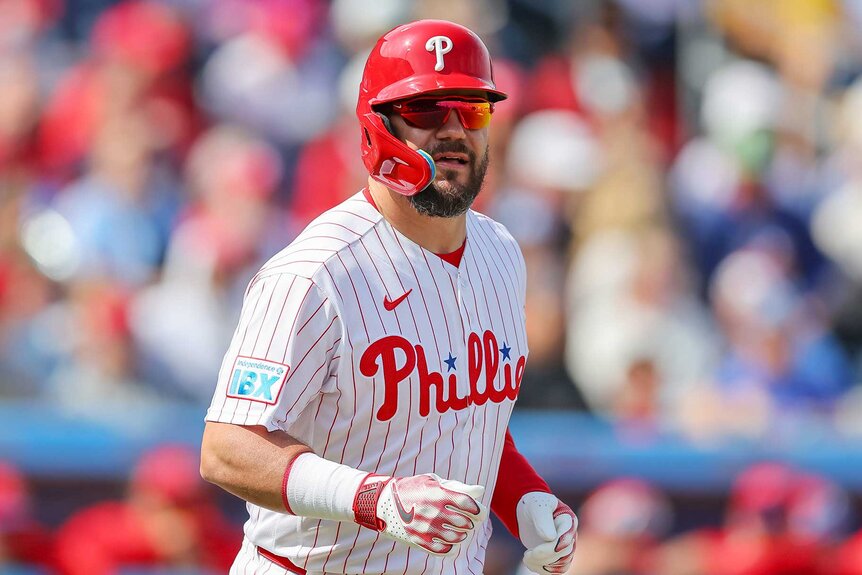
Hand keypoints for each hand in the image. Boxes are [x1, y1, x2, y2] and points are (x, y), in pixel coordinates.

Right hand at [353, 472, 487, 555]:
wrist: (384, 502)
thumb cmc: (413, 488)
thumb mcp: (433, 481)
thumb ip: (458, 487)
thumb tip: (480, 491)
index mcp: (438, 494)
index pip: (468, 505)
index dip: (479, 510)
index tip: (479, 511)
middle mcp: (433, 512)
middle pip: (465, 522)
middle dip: (471, 521)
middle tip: (468, 519)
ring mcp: (426, 528)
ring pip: (457, 538)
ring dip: (462, 534)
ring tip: (459, 530)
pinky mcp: (419, 541)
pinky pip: (444, 550)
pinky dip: (451, 546)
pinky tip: (449, 540)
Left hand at [517, 492, 577, 573]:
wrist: (529, 512)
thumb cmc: (534, 505)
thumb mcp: (536, 507)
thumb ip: (542, 519)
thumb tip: (550, 537)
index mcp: (569, 521)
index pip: (565, 540)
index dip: (551, 549)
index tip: (534, 551)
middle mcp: (571, 535)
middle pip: (563, 554)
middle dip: (543, 557)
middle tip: (526, 555)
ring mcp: (566, 547)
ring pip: (561, 565)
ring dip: (542, 565)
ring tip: (526, 557)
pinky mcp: (558, 556)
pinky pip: (556, 570)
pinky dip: (542, 569)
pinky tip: (530, 562)